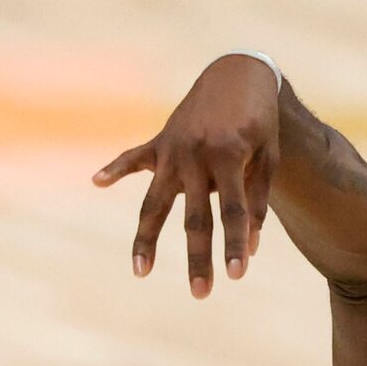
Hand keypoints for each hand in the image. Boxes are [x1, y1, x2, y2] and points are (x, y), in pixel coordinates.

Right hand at [93, 54, 278, 296]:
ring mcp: (172, 148)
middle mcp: (196, 154)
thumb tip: (250, 246)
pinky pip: (133, 158)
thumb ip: (257, 199)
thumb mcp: (269, 155)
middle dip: (198, 257)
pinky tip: (97, 182)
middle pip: (194, 216)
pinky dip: (115, 169)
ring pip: (155, 202)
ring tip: (140, 271)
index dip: (235, 244)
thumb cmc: (259, 119)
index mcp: (229, 155)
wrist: (238, 72)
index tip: (237, 275)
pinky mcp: (159, 141)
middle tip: (201, 294)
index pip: (233, 210)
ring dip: (146, 239)